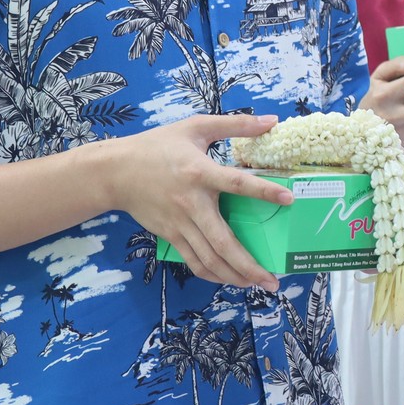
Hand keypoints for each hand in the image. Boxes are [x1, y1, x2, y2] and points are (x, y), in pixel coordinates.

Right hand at [106, 114, 291, 291]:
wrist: (115, 171)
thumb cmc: (158, 145)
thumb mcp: (196, 127)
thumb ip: (236, 124)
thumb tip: (272, 120)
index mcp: (200, 172)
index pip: (236, 183)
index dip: (262, 191)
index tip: (289, 199)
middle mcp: (191, 203)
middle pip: (222, 241)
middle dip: (249, 264)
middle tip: (273, 280)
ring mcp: (179, 223)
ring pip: (208, 258)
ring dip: (234, 276)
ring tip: (257, 284)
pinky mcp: (170, 234)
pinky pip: (192, 260)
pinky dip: (211, 273)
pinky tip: (229, 279)